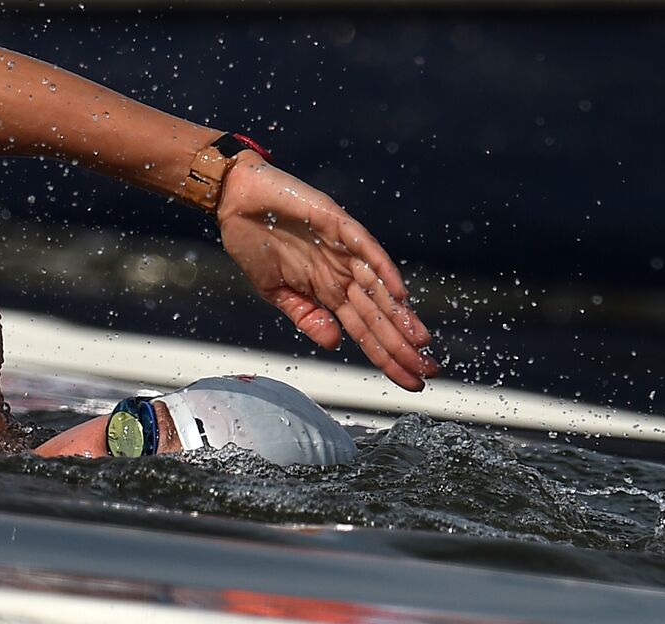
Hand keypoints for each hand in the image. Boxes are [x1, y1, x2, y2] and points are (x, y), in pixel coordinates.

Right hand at [217, 155, 436, 390]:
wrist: (235, 201)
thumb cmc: (253, 242)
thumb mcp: (274, 292)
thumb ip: (305, 316)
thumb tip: (334, 344)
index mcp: (329, 291)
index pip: (365, 330)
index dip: (387, 356)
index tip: (409, 381)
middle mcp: (343, 273)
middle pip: (379, 315)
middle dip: (403, 345)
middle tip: (429, 372)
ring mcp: (343, 249)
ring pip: (379, 288)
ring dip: (401, 315)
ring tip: (421, 343)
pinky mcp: (337, 223)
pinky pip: (366, 249)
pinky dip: (383, 270)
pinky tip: (399, 294)